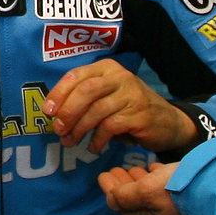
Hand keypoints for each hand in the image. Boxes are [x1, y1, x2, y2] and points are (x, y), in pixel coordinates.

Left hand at [43, 59, 200, 154]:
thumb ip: (85, 98)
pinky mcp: (139, 114)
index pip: (76, 75)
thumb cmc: (129, 108)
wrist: (167, 121)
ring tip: (71, 141)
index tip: (48, 111)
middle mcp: (119, 76)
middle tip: (58, 129)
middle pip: (85, 91)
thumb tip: (54, 115)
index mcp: (106, 67)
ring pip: (96, 110)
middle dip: (68, 112)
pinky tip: (93, 147)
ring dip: (79, 129)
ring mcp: (131, 94)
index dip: (59, 93)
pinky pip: (110, 127)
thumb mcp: (107, 95)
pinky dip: (97, 139)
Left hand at [99, 163, 190, 214]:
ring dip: (139, 182)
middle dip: (123, 186)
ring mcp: (178, 209)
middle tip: (115, 170)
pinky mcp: (189, 198)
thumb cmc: (180, 190)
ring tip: (134, 168)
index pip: (123, 207)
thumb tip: (110, 198)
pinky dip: (157, 179)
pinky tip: (157, 168)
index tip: (102, 175)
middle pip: (136, 202)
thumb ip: (127, 196)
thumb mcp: (147, 191)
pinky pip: (168, 189)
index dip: (110, 190)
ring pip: (151, 195)